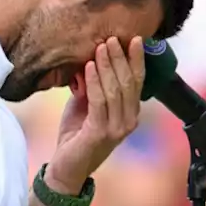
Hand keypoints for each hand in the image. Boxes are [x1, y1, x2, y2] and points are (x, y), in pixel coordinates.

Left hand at [45, 37, 145, 194]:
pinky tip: (87, 68)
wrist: (67, 167)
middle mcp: (129, 120)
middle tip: (112, 38)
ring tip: (99, 47)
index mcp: (130, 112)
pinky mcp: (101, 133)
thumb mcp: (85, 105)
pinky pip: (99, 101)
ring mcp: (117, 128)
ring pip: (115, 90)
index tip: (134, 39)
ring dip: (107, 66)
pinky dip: (93, 82)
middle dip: (120, 58)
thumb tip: (89, 61)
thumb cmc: (76, 135)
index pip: (137, 81)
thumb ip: (91, 86)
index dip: (136, 59)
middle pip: (128, 82)